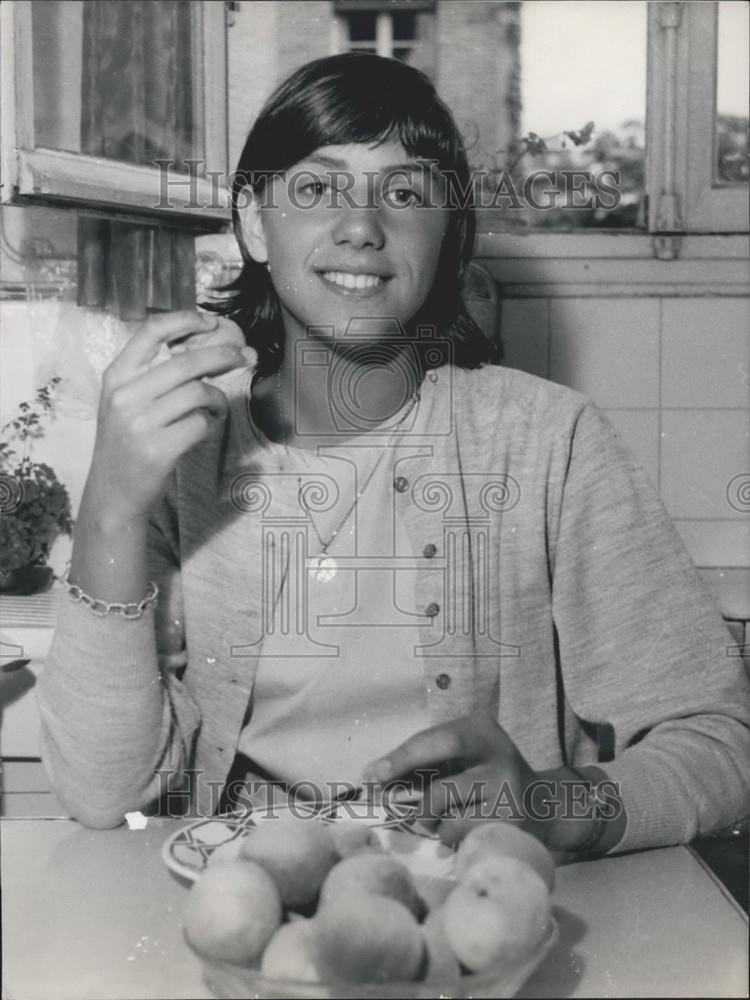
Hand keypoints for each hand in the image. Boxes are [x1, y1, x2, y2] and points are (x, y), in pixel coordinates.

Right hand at [82, 310, 254, 525]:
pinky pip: (200, 423)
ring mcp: (139, 423)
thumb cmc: (127, 442)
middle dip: (223, 355)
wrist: (112, 493)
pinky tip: (205, 428)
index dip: (186, 320)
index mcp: (115, 377)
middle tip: (244, 356)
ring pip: (198, 393)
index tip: (212, 322)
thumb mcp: (126, 402)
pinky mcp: (157, 449)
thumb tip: (209, 349)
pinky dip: (211, 423)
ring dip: (218, 398)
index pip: (151, 331)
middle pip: (186, 362)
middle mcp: (124, 396)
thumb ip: (155, 376)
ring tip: (216, 408)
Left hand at [362, 713, 539, 846]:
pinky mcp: (508, 819)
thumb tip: (375, 778)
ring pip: (440, 799)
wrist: (544, 809)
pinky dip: (445, 834)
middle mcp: (496, 749)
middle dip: (404, 765)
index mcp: (481, 728)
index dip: (400, 754)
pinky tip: (461, 830)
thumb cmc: (487, 781)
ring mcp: (505, 784)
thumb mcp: (463, 761)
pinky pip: (454, 830)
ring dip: (425, 815)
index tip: (372, 772)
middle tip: (378, 789)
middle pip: (442, 748)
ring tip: (435, 818)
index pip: (434, 736)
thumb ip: (427, 764)